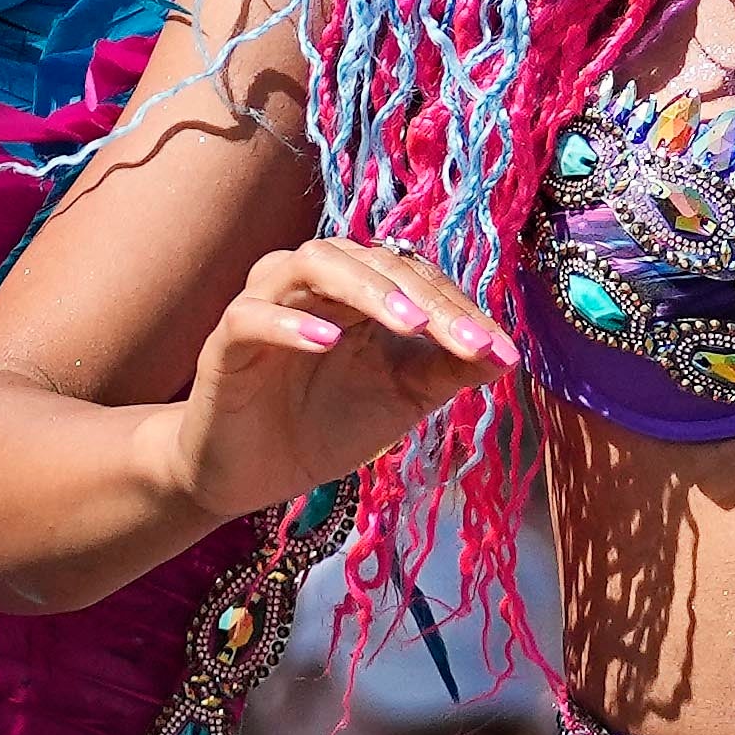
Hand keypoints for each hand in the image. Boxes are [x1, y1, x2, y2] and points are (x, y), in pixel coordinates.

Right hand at [174, 241, 502, 521]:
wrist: (255, 474)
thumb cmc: (330, 424)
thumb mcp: (405, 397)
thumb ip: (450, 369)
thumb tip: (508, 353)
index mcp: (358, 291)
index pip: (413, 275)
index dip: (457, 306)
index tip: (500, 348)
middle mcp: (312, 284)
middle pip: (371, 261)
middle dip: (425, 298)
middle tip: (467, 339)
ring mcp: (266, 304)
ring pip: (312, 264)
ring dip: (367, 290)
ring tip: (410, 324)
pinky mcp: (226, 341)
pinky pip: (252, 315)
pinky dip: (290, 322)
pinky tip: (328, 340)